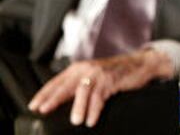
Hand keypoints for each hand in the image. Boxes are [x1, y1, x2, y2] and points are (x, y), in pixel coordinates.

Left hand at [28, 49, 172, 126]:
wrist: (140, 63)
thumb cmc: (114, 73)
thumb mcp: (93, 76)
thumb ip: (78, 85)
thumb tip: (60, 103)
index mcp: (78, 68)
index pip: (57, 81)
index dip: (45, 93)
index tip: (34, 106)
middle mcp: (86, 69)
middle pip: (66, 85)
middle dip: (54, 99)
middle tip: (44, 110)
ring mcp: (99, 73)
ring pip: (83, 91)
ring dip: (78, 107)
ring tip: (75, 121)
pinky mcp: (111, 79)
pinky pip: (100, 96)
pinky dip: (95, 109)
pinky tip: (91, 120)